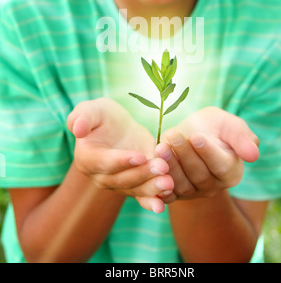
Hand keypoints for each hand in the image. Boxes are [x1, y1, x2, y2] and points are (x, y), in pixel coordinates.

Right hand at [67, 98, 174, 212]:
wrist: (120, 128)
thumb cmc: (103, 116)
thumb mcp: (92, 110)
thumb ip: (82, 117)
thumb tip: (77, 129)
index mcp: (87, 158)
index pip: (103, 162)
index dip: (121, 161)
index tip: (140, 156)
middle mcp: (100, 176)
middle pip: (122, 179)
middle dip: (143, 174)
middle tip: (162, 167)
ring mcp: (118, 184)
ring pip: (134, 189)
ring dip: (151, 188)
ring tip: (168, 182)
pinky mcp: (135, 186)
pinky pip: (142, 197)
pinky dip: (152, 202)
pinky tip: (162, 205)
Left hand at [155, 107, 258, 199]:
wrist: (190, 134)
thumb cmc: (213, 128)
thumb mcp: (229, 125)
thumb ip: (243, 137)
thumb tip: (253, 155)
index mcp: (231, 171)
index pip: (221, 165)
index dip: (208, 152)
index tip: (196, 136)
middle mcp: (213, 186)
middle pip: (199, 174)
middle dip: (184, 153)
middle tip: (173, 134)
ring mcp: (193, 192)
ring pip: (181, 183)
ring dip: (170, 165)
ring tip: (161, 146)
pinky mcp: (174, 194)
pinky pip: (166, 193)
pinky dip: (158, 183)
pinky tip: (152, 167)